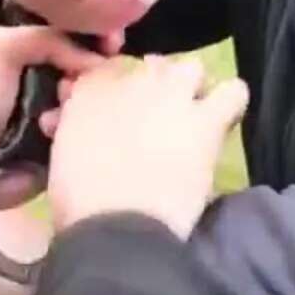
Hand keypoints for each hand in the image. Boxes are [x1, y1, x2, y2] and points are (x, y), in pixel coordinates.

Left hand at [0, 27, 103, 232]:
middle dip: (92, 73)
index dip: (101, 37)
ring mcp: (62, 117)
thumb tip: (98, 60)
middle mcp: (54, 81)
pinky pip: (89, 137)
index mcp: (37, 52)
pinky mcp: (66, 150)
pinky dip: (76, 133)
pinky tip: (49, 134)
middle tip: (71, 84)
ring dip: (81, 105)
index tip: (114, 43)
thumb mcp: (0, 48)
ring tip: (53, 114)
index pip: (83, 37)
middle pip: (95, 70)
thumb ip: (50, 38)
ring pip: (96, 104)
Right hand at [48, 57, 247, 239]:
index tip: (111, 116)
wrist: (117, 227)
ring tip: (188, 116)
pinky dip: (229, 101)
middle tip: (150, 116)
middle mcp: (130, 83)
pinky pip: (233, 92)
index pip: (106, 71)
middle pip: (149, 67)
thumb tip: (69, 116)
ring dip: (190, 88)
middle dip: (151, 84)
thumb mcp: (61, 154)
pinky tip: (222, 120)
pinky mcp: (206, 121)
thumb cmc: (80, 203)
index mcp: (89, 92)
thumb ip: (71, 125)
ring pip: (191, 69)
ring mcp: (171, 97)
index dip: (112, 91)